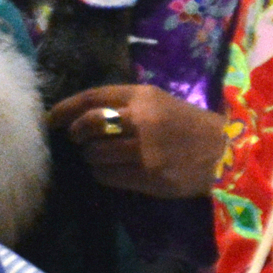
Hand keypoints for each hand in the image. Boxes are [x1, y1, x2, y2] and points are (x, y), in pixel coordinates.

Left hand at [47, 84, 226, 199]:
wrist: (222, 150)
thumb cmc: (185, 124)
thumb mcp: (157, 102)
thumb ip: (124, 104)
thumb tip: (81, 115)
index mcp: (142, 96)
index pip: (92, 97)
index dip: (66, 108)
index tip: (51, 118)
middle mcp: (141, 120)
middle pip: (89, 125)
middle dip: (77, 134)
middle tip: (77, 139)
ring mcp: (144, 149)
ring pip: (95, 154)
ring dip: (90, 157)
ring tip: (99, 157)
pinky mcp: (148, 175)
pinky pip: (108, 176)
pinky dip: (102, 174)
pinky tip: (110, 171)